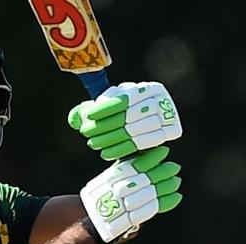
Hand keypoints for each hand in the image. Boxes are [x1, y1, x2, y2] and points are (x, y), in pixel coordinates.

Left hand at [68, 82, 182, 160]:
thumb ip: (90, 108)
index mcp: (146, 88)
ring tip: (92, 143)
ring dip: (110, 139)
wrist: (148, 123)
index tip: (87, 116)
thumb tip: (74, 118)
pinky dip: (121, 150)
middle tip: (86, 132)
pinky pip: (143, 144)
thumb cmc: (123, 111)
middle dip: (103, 125)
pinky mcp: (170, 132)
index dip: (104, 108)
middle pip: (128, 116)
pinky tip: (104, 153)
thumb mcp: (109, 104)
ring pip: (134, 131)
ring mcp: (168, 115)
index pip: (123, 99)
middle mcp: (160, 99)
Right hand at [80, 146, 181, 243]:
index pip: (135, 165)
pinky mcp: (130, 219)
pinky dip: (166, 202)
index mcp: (112, 177)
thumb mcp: (109, 176)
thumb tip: (144, 151)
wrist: (93, 219)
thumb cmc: (103, 194)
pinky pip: (151, 210)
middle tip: (175, 167)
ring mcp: (123, 205)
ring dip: (166, 187)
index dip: (151, 158)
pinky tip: (176, 196)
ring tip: (176, 181)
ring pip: (150, 194)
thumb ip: (125, 165)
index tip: (164, 151)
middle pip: (145, 179)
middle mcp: (117, 190)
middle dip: (163, 172)